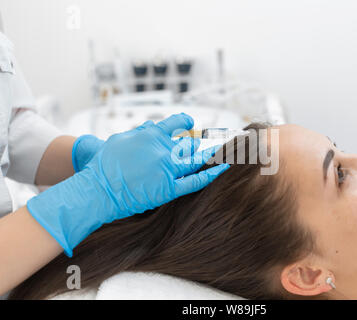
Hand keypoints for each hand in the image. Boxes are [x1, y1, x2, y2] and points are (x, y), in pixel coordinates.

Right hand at [27, 113, 228, 255]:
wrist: (97, 189)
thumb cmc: (104, 164)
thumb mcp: (121, 139)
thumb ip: (141, 132)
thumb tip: (154, 126)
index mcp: (151, 134)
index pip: (175, 123)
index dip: (185, 121)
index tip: (189, 123)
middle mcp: (163, 149)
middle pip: (188, 144)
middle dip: (196, 145)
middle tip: (205, 145)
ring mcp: (167, 169)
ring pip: (196, 159)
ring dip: (211, 155)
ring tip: (223, 153)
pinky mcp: (169, 188)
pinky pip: (196, 181)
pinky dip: (212, 174)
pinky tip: (223, 167)